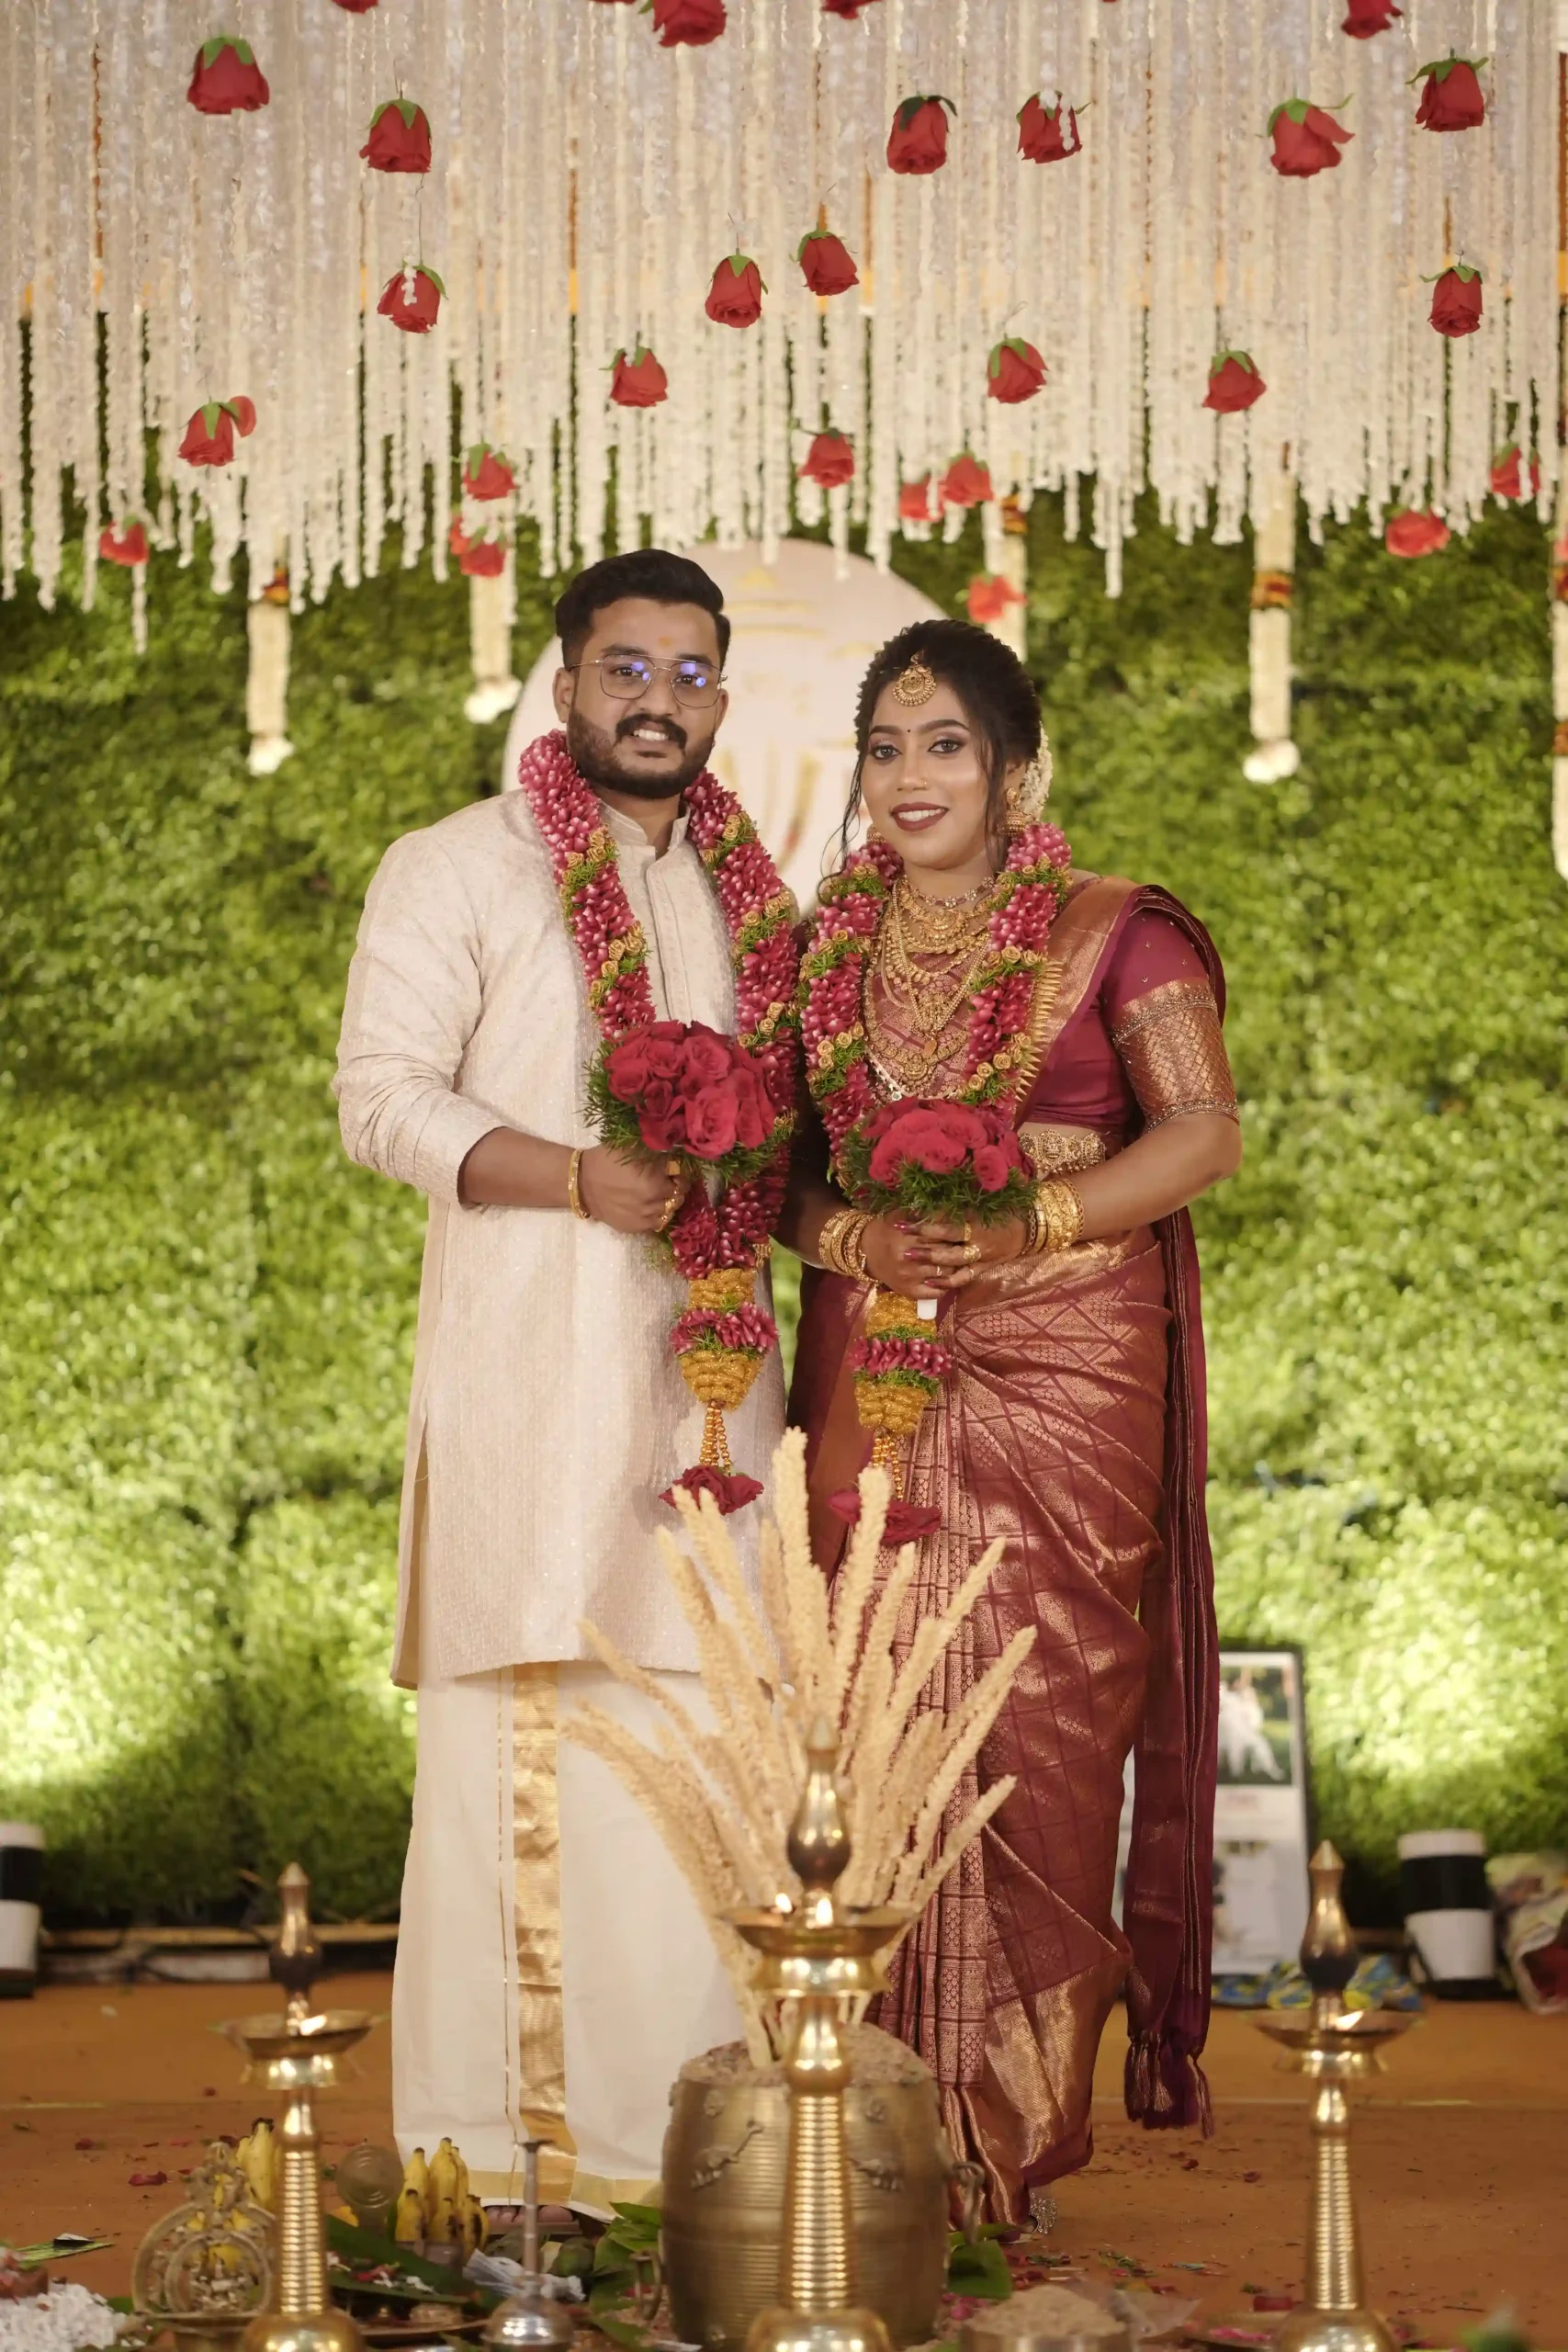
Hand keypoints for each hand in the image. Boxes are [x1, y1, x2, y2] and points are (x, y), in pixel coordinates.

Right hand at [578, 1145, 686, 1234]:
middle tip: (668, 1180)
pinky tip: (650, 1205)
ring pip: (670, 1211)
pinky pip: (657, 1223)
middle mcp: (654, 1202)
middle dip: (676, 1186)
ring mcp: (645, 1217)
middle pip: (679, 1195)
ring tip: (658, 1194)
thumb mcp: (633, 1147)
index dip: (680, 1171)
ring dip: (668, 1201)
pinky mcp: (635, 1227)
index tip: (675, 1168)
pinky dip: (658, 1214)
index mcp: (656, 1181)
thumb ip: (657, 1152)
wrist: (581, 1182)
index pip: (682, 1177)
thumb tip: (675, 1154)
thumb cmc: (606, 1160)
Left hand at [888, 1211, 1025, 1291]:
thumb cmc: (1005, 1208)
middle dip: (922, 1236)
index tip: (907, 1213)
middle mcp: (978, 1238)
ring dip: (930, 1258)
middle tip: (900, 1233)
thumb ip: (959, 1202)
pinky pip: (963, 1277)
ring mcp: (980, 1255)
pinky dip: (946, 1282)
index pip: (948, 1218)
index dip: (927, 1216)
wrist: (1030, 1228)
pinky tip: (929, 1281)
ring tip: (908, 1255)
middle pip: (946, 1238)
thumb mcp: (983, 1201)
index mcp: (978, 1218)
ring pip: (953, 1260)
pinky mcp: (983, 1268)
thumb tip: (930, 1197)